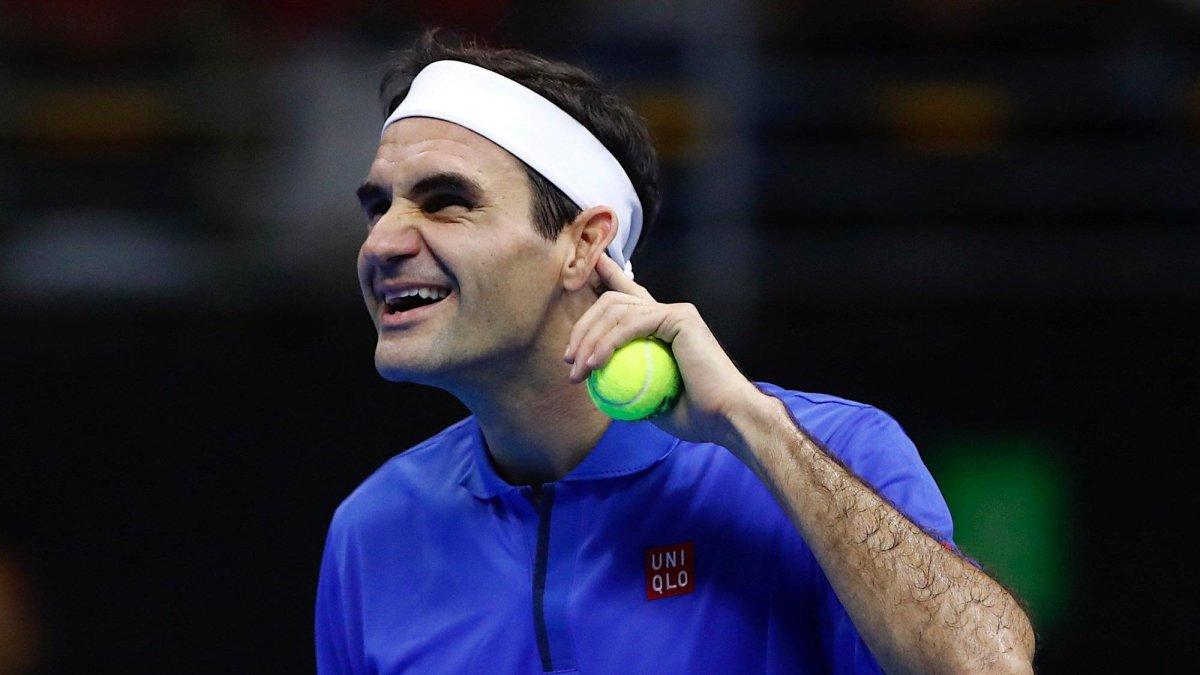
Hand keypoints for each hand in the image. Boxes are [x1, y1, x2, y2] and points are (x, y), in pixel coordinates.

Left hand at [563, 254, 766, 446]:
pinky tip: (594, 363)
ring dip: (588, 339)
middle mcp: (668, 313)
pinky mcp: (679, 317)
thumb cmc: (694, 416)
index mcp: (664, 328)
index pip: (629, 297)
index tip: (590, 267)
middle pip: (612, 302)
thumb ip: (628, 386)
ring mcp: (675, 312)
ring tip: (577, 369)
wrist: (725, 418)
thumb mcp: (649, 400)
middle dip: (583, 327)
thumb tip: (600, 389)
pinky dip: (607, 342)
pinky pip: (631, 324)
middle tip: (569, 360)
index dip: (609, 277)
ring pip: (616, 310)